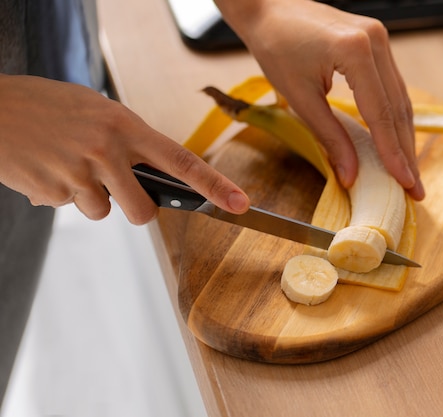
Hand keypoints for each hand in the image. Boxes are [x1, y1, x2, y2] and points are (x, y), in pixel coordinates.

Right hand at [0, 75, 248, 223]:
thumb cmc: (47, 105)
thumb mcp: (97, 110)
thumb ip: (127, 142)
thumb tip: (150, 175)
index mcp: (126, 126)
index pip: (181, 161)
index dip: (214, 186)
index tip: (240, 204)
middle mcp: (107, 151)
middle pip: (143, 211)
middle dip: (137, 210)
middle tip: (118, 190)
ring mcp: (78, 174)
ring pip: (102, 212)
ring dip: (89, 197)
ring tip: (66, 164)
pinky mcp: (52, 191)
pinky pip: (68, 207)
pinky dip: (59, 194)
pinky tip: (45, 167)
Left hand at [216, 0, 424, 199]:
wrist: (269, 9)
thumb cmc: (276, 48)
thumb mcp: (300, 97)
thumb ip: (330, 136)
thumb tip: (351, 175)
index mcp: (355, 51)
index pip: (381, 113)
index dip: (393, 153)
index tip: (405, 183)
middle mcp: (376, 40)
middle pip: (398, 107)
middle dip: (406, 151)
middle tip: (415, 187)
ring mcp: (379, 37)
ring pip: (400, 97)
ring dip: (403, 136)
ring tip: (408, 170)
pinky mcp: (376, 41)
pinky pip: (391, 85)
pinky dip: (393, 116)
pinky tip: (396, 140)